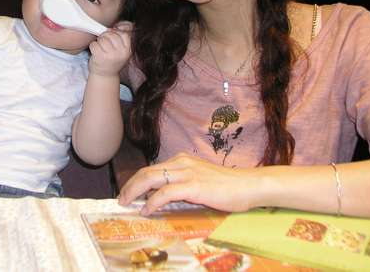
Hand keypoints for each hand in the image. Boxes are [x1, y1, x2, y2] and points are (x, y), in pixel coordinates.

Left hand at [88, 21, 131, 76]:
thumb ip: (123, 36)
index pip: (124, 33)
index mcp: (128, 50)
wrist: (105, 75)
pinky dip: (93, 46)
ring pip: (102, 38)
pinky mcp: (100, 57)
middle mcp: (121, 53)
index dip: (117, 32)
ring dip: (99, 41)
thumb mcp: (122, 49)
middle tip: (105, 43)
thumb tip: (122, 24)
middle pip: (112, 34)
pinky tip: (96, 52)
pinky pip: (94, 44)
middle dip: (106, 36)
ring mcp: (110, 56)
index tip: (113, 36)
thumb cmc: (112, 59)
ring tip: (101, 48)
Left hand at [118, 153, 260, 214]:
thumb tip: (162, 197)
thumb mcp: (200, 180)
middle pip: (147, 171)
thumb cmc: (227, 186)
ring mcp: (187, 173)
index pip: (152, 168)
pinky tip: (147, 210)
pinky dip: (153, 201)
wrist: (248, 185)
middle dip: (130, 185)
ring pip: (152, 178)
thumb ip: (182, 184)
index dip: (137, 180)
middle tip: (121, 198)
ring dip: (135, 191)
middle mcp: (182, 162)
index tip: (128, 192)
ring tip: (126, 203)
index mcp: (182, 160)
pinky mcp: (194, 186)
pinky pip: (166, 193)